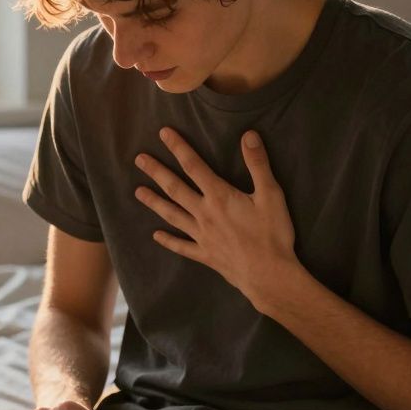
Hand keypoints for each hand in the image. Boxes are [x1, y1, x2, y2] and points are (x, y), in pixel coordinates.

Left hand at [134, 127, 299, 310]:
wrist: (268, 275)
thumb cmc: (272, 234)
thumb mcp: (271, 194)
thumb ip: (258, 164)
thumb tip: (248, 135)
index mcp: (219, 196)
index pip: (194, 166)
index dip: (178, 148)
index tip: (163, 134)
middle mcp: (204, 214)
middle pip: (175, 189)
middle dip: (156, 172)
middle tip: (139, 159)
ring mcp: (201, 236)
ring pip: (172, 215)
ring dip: (154, 202)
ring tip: (137, 192)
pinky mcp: (205, 255)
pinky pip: (182, 246)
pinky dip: (168, 240)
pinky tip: (156, 235)